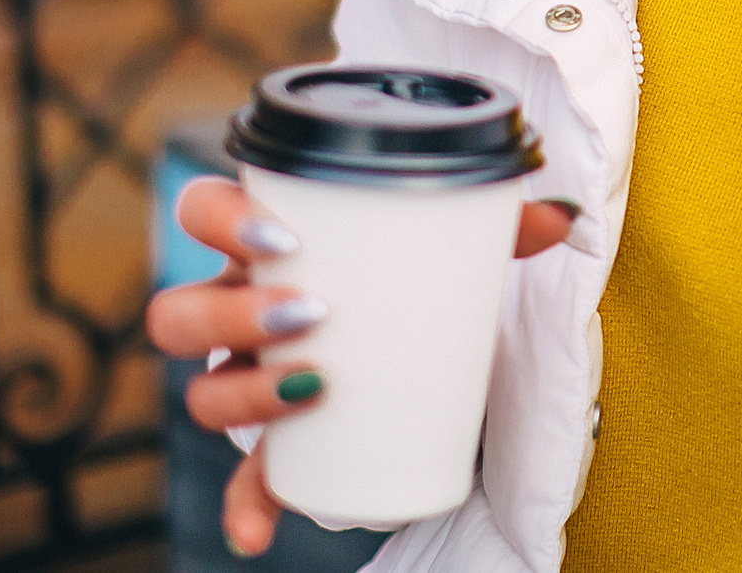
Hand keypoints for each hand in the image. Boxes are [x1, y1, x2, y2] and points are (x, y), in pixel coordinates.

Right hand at [143, 176, 577, 556]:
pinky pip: (242, 479)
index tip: (284, 235)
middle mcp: (240, 310)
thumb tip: (561, 219)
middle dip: (228, 311)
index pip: (201, 211)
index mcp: (265, 244)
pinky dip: (246, 505)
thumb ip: (499, 226)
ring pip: (203, 391)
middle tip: (308, 313)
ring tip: (314, 383)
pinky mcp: (276, 441)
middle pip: (180, 312)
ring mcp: (249, 376)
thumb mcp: (450, 245)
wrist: (424, 336)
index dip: (220, 217)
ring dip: (243, 393)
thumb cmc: (417, 274)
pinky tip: (258, 531)